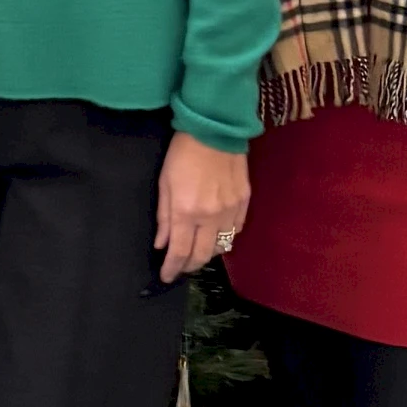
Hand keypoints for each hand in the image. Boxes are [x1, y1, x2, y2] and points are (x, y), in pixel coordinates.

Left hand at [155, 133, 250, 284]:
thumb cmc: (182, 153)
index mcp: (186, 212)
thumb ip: (164, 218)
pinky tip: (217, 234)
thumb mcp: (164, 184)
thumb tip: (162, 245)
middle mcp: (210, 216)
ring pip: (222, 246)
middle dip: (190, 265)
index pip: (180, 252)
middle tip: (181, 267)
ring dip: (209, 253)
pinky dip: (225, 238)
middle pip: (203, 255)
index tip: (166, 277)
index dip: (172, 269)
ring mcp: (231, 210)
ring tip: (198, 251)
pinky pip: (236, 230)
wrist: (215, 128)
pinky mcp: (245, 201)